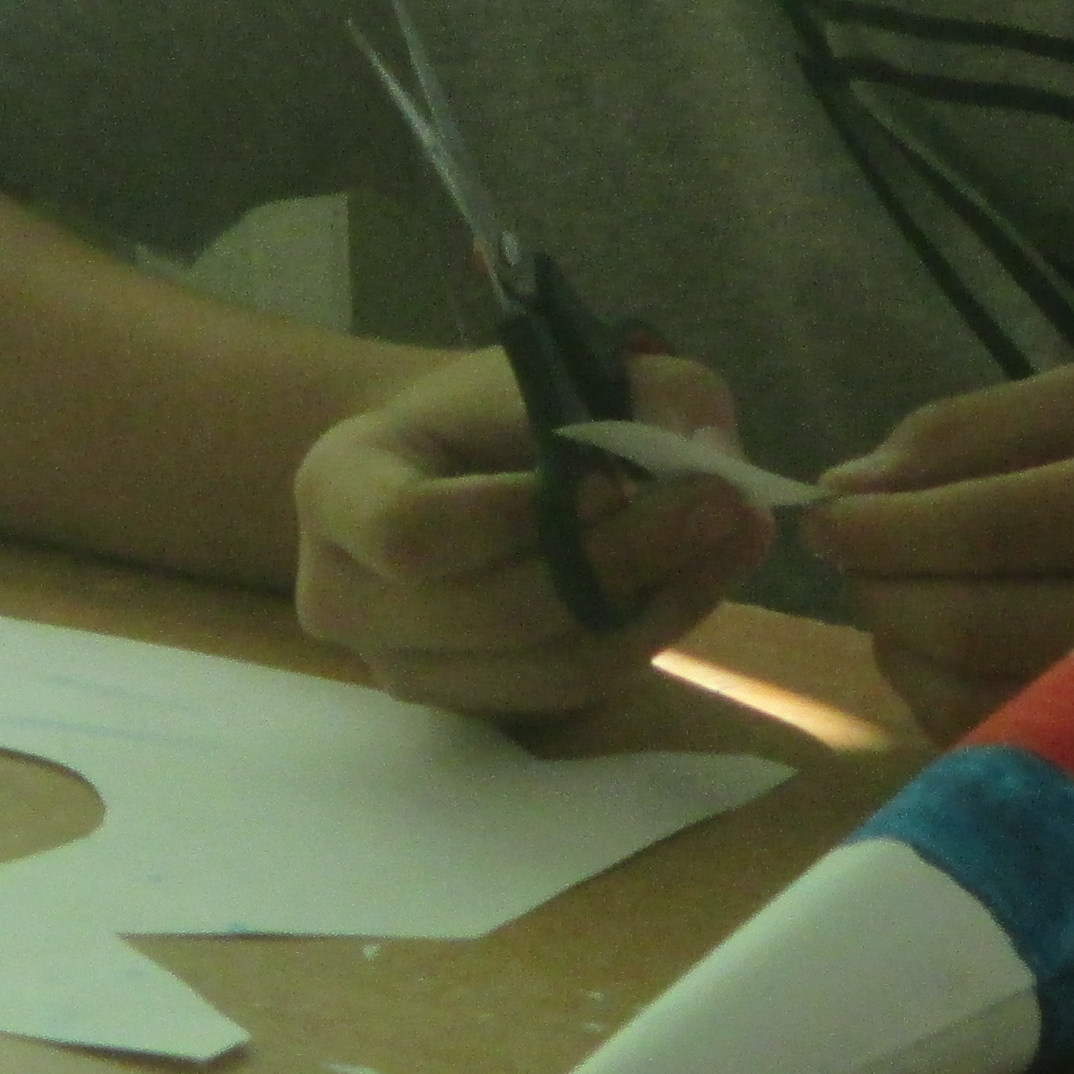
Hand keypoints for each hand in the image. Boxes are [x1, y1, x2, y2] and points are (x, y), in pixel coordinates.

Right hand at [291, 345, 775, 717]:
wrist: (460, 462)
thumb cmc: (498, 406)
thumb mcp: (567, 364)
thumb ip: (649, 394)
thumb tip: (717, 458)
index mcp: (337, 487)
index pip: (411, 532)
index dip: (516, 519)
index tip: (607, 479)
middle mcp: (343, 594)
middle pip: (491, 614)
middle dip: (619, 561)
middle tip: (722, 505)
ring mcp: (398, 668)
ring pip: (544, 668)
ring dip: (657, 606)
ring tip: (736, 533)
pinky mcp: (465, 709)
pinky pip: (569, 692)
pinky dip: (646, 636)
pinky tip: (700, 576)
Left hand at [801, 366, 1073, 741]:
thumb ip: (997, 429)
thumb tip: (849, 482)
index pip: (996, 511)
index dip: (888, 523)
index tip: (827, 514)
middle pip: (987, 616)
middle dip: (888, 595)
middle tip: (856, 571)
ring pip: (1003, 701)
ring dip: (914, 663)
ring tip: (903, 617)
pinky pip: (1045, 762)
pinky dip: (971, 721)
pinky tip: (964, 677)